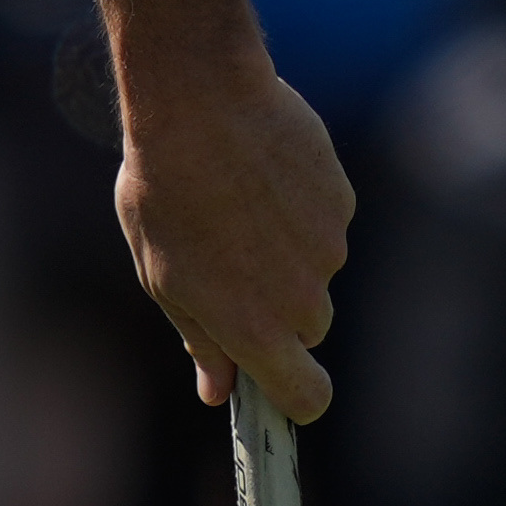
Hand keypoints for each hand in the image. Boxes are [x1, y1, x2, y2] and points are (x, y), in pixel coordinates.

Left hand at [113, 42, 353, 426]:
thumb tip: (218, 392)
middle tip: (231, 263)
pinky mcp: (341, 203)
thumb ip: (201, 339)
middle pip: (309, 329)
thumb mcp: (163, 277)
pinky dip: (302, 210)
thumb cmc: (165, 194)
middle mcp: (302, 298)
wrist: (200, 107)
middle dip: (280, 310)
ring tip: (237, 206)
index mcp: (254, 327)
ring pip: (317, 271)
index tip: (285, 387)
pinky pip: (327, 223)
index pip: (307, 395)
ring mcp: (328, 249)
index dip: (299, 398)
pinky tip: (262, 176)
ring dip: (288, 254)